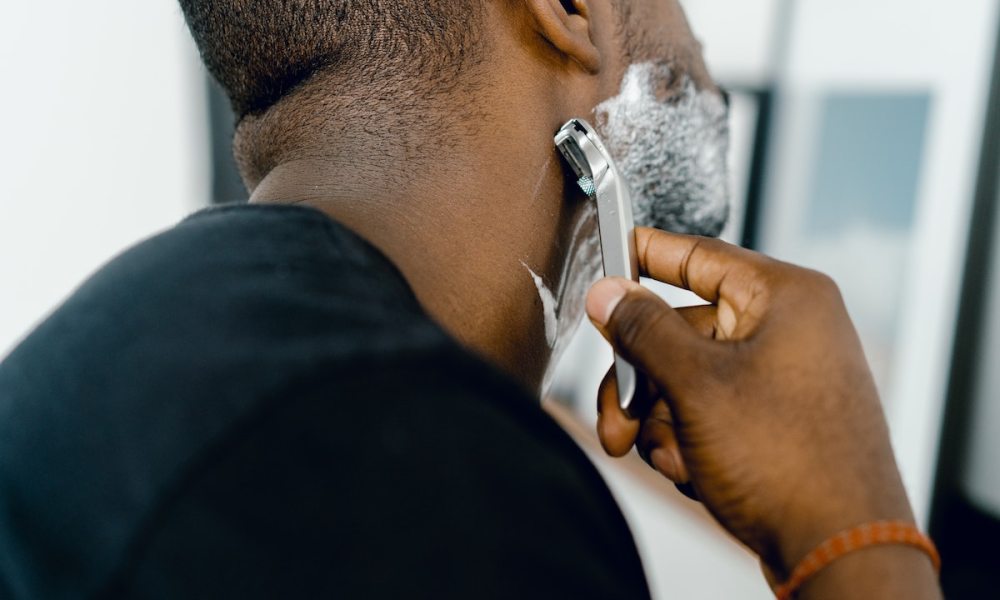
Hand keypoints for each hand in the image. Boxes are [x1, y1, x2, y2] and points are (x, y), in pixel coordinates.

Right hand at [585, 227, 917, 577]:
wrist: (840, 550)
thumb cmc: (791, 462)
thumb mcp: (696, 385)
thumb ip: (643, 330)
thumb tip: (608, 293)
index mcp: (784, 298)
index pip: (699, 255)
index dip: (646, 255)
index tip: (609, 254)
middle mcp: (788, 330)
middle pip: (680, 332)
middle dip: (640, 382)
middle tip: (617, 417)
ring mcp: (783, 377)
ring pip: (687, 379)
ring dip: (661, 421)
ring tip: (668, 457)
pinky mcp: (776, 420)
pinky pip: (710, 411)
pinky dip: (688, 440)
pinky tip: (693, 471)